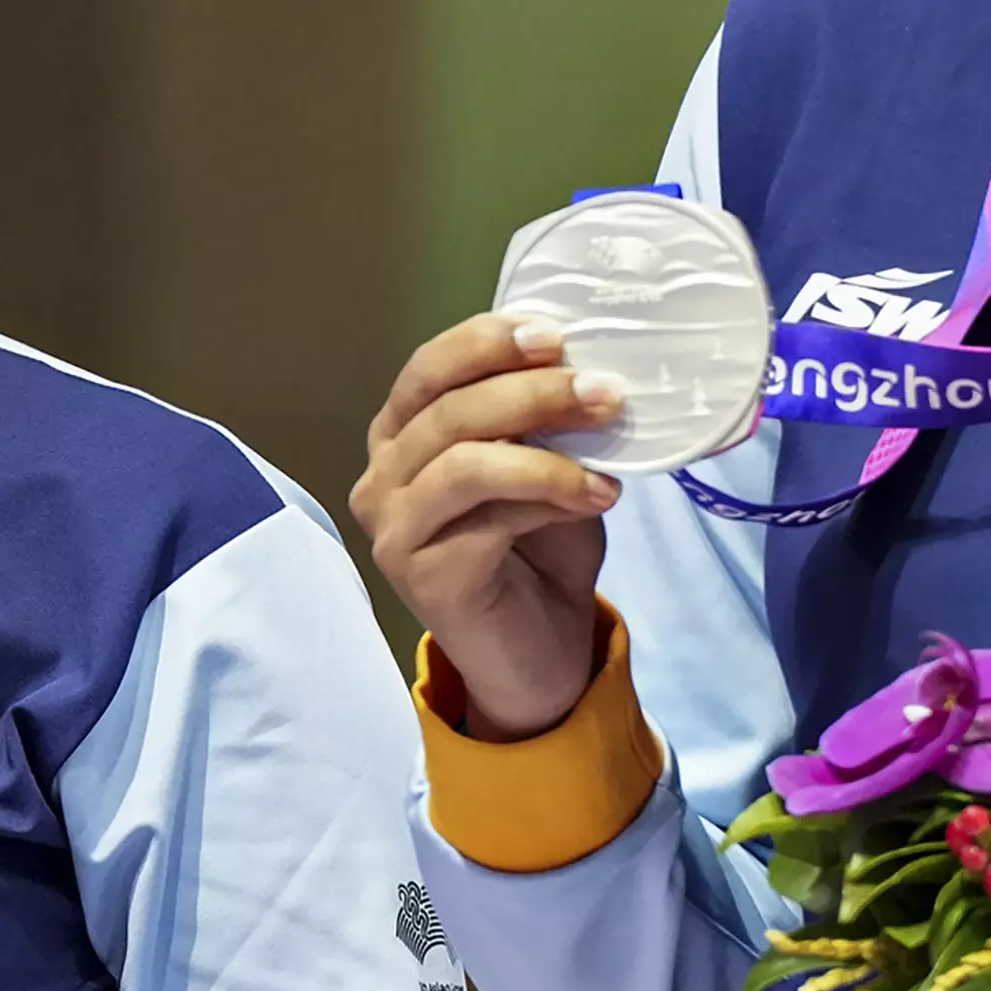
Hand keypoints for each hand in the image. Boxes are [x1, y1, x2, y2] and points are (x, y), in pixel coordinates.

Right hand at [352, 312, 625, 738]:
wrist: (540, 655)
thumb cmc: (539, 553)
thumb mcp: (545, 466)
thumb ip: (543, 422)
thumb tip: (586, 367)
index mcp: (402, 437)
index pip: (428, 369)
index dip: (486, 343)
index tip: (555, 335)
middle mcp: (382, 477)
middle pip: (447, 409)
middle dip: (532, 390)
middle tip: (604, 392)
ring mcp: (392, 528)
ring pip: (461, 458)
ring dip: (545, 446)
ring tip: (609, 450)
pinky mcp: (419, 573)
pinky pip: (485, 515)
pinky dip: (548, 496)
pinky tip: (595, 498)